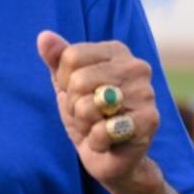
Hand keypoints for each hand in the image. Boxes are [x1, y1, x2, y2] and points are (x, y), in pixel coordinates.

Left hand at [37, 31, 159, 188]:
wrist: (109, 156)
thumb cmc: (87, 114)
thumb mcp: (66, 84)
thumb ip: (56, 58)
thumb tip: (44, 37)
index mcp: (116, 51)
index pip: (71, 55)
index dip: (64, 80)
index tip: (76, 92)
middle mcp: (136, 67)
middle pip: (78, 80)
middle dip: (73, 104)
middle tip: (87, 114)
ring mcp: (146, 93)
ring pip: (87, 105)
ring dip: (84, 123)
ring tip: (97, 125)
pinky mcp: (150, 121)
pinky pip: (102, 130)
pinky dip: (96, 141)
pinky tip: (107, 141)